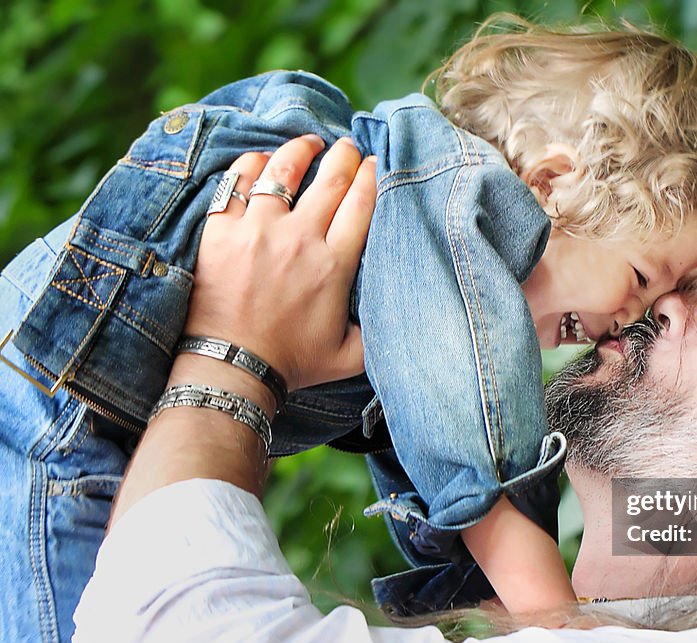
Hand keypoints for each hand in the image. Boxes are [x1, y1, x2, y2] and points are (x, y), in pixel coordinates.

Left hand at [185, 134, 375, 390]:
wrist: (233, 366)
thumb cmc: (293, 363)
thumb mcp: (350, 355)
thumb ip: (376, 332)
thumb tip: (394, 314)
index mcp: (334, 265)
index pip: (361, 204)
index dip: (371, 177)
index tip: (374, 164)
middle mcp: (300, 239)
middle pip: (330, 180)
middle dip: (344, 156)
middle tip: (348, 147)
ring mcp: (258, 230)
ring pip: (283, 170)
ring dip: (301, 150)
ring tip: (309, 142)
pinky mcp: (221, 231)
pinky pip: (238, 182)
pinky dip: (253, 165)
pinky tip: (262, 160)